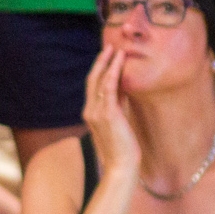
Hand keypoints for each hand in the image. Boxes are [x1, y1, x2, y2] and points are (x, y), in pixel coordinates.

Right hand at [81, 46, 140, 178]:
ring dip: (108, 63)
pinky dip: (114, 73)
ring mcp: (96, 112)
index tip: (110, 57)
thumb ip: (119, 106)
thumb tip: (125, 91)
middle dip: (101, 62)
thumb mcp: (120, 123)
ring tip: (116, 49)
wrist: (121, 167)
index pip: (93, 87)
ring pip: (99, 80)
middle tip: (110, 46)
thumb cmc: (123, 149)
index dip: (101, 70)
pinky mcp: (107, 114)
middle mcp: (90, 111)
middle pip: (92, 79)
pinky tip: (120, 62)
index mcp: (91, 114)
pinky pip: (109, 88)